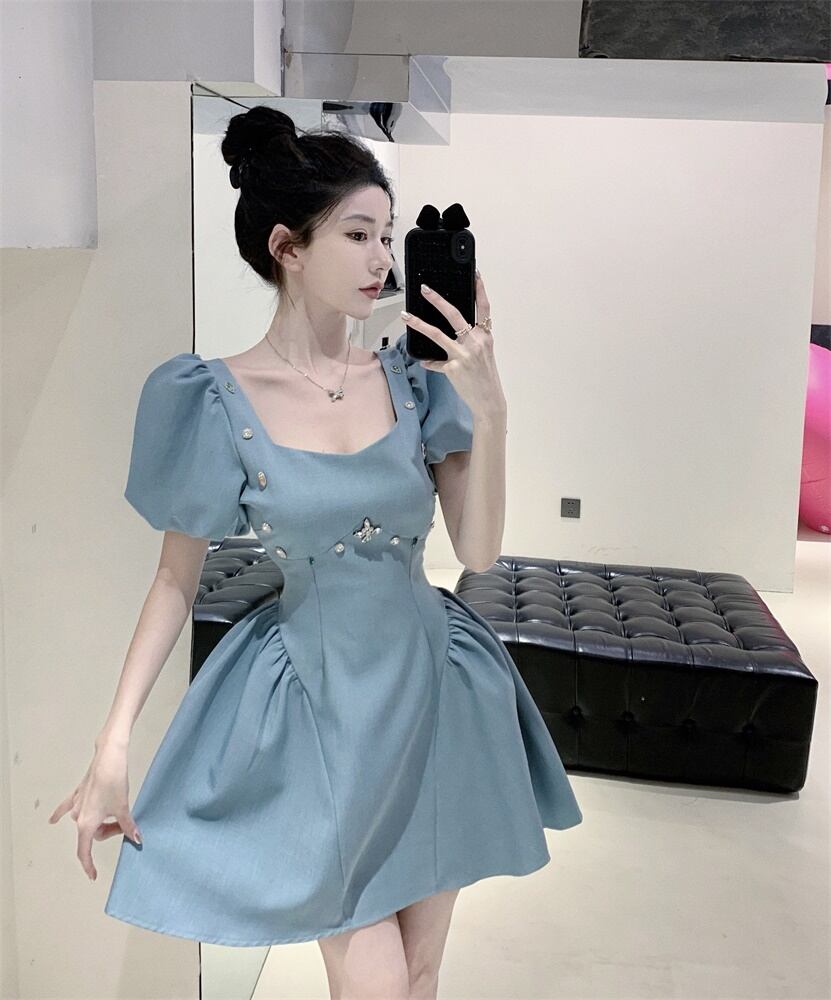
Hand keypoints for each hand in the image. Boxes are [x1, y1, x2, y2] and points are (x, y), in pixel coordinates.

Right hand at [48, 743, 140, 880]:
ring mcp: (76, 803)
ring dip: (101, 822)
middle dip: (109, 832)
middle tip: (126, 823)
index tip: (93, 875)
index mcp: (86, 823)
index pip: (84, 851)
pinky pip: (68, 807)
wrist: (109, 757)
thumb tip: (136, 839)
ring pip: (88, 822)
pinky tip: (53, 821)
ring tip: (117, 810)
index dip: (89, 865)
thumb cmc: (114, 780)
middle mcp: (77, 815)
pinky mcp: (78, 792)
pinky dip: (62, 814)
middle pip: (93, 834)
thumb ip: (128, 826)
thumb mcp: (123, 807)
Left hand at [401, 272, 505, 419]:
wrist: (489, 399)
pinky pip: (435, 362)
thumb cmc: (485, 376)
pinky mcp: (453, 368)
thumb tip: (454, 333)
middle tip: (424, 289)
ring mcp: (463, 355)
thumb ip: (471, 340)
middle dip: (438, 300)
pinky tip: (425, 363)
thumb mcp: (483, 354)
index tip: (474, 274)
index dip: (480, 289)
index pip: (484, 307)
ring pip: (436, 334)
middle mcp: (475, 342)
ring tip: (405, 315)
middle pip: (455, 314)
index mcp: (485, 336)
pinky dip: (429, 363)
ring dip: (418, 323)